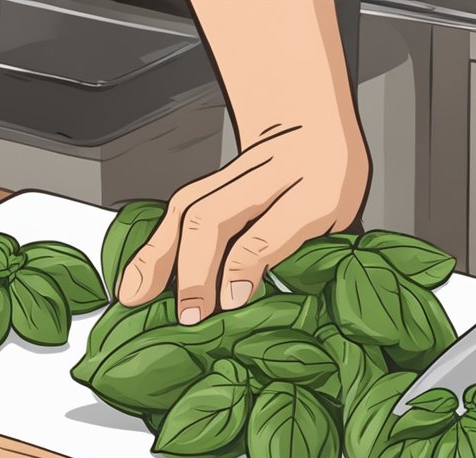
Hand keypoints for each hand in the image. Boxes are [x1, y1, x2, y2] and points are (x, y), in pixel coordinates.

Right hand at [117, 123, 368, 322]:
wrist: (312, 123)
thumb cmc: (331, 181)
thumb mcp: (340, 217)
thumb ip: (304, 247)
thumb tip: (249, 292)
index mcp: (316, 190)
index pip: (271, 228)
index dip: (247, 264)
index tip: (231, 302)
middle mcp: (266, 175)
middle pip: (215, 216)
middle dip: (194, 269)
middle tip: (188, 316)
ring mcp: (232, 174)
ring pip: (187, 209)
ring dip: (159, 257)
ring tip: (137, 297)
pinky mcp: (209, 181)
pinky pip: (175, 210)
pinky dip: (151, 246)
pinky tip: (135, 275)